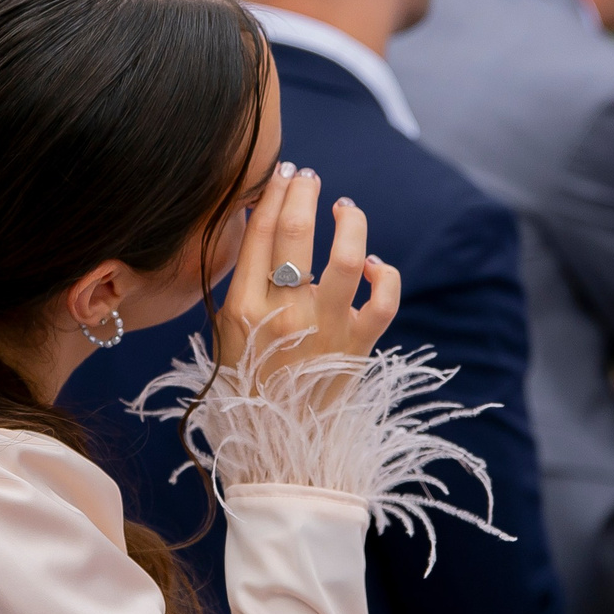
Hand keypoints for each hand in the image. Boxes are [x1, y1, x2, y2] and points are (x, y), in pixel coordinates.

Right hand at [215, 163, 397, 379]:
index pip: (261, 233)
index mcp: (244, 308)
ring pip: (349, 258)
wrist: (277, 440)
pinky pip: (384, 300)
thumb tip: (263, 220)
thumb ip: (244, 279)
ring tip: (345, 208)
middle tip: (308, 176)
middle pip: (297, 233)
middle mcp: (285, 314)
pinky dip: (385, 275)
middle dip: (305, 192)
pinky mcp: (358, 345)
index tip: (281, 173)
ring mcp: (325, 329)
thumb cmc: (250, 378)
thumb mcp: (228, 328)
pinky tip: (374, 266)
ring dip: (350, 223)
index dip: (273, 194)